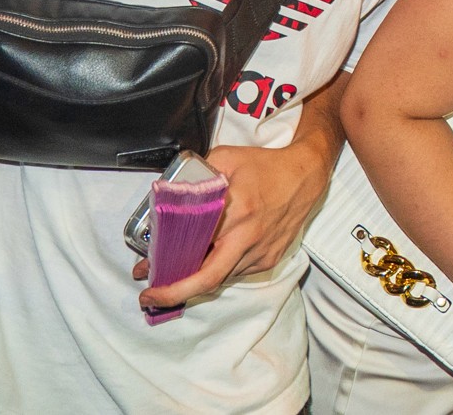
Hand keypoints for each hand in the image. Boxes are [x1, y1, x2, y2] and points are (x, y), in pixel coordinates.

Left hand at [133, 139, 333, 308]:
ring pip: (221, 276)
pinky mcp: (268, 259)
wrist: (307, 175)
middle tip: (151, 295)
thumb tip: (171, 190)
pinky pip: (236, 271)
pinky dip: (218, 267)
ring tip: (176, 268)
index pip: (198, 252)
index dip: (171, 272)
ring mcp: (261, 253)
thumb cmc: (267, 166)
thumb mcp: (227, 157)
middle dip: (175, 294)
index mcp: (237, 211)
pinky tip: (208, 256)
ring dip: (196, 276)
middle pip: (209, 280)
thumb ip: (197, 174)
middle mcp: (249, 237)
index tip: (145, 274)